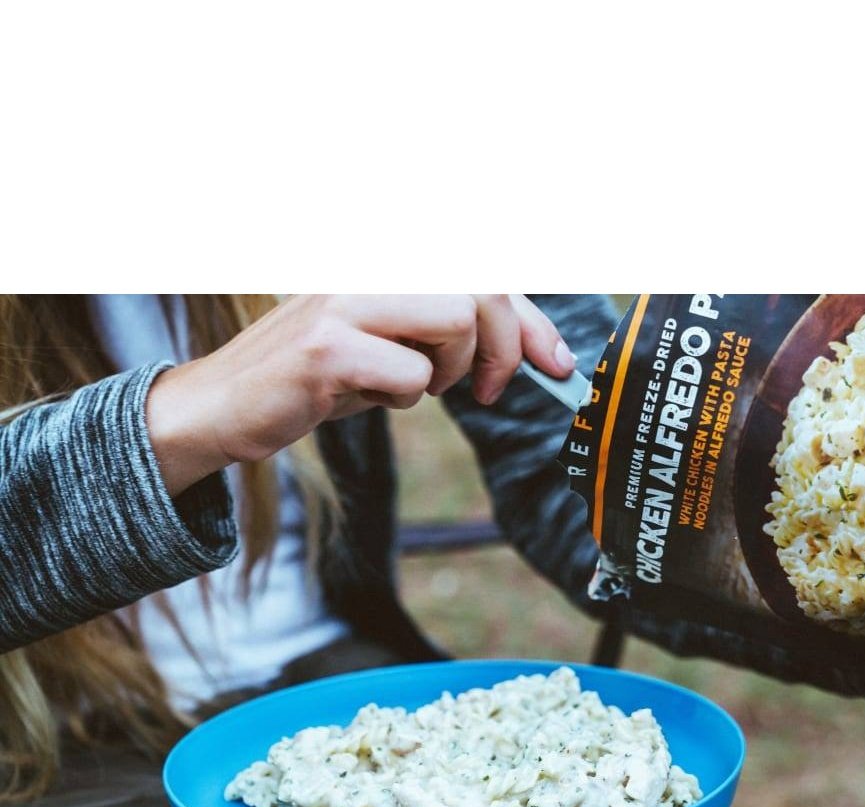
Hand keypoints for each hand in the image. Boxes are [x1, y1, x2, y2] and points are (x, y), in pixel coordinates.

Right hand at [145, 294, 575, 493]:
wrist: (224, 406)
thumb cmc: (319, 376)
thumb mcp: (393, 343)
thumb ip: (454, 333)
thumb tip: (540, 349)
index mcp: (386, 259)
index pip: (482, 272)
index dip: (531, 319)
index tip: (557, 362)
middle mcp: (366, 262)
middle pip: (483, 287)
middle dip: (506, 347)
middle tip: (491, 391)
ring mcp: (343, 298)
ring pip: (456, 321)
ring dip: (450, 371)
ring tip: (411, 385)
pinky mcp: (326, 346)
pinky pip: (412, 377)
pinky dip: (403, 400)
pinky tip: (366, 396)